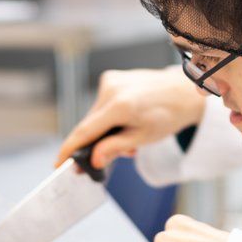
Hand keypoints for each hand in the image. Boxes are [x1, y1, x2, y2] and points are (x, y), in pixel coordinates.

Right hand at [55, 66, 206, 169]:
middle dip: (93, 144)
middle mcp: (111, 89)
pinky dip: (108, 118)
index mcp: (120, 106)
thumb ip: (115, 148)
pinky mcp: (112, 77)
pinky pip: (102, 105)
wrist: (182, 92)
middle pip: (89, 125)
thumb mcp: (143, 137)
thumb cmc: (168, 115)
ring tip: (126, 141)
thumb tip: (94, 159)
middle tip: (102, 161)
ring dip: (103, 131)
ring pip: (95, 116)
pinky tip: (124, 123)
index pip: (85, 131)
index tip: (58, 164)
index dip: (69, 150)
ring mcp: (111, 80)